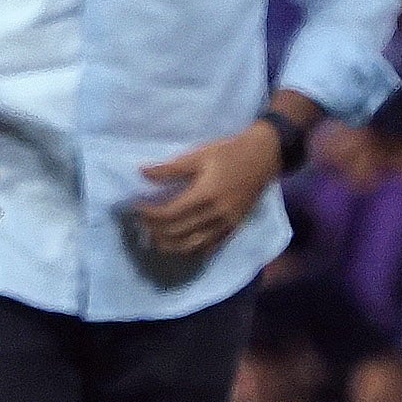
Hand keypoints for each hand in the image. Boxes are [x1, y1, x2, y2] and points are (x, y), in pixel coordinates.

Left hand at [133, 124, 282, 259]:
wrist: (265, 156)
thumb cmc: (230, 152)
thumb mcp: (199, 155)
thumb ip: (170, 169)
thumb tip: (141, 173)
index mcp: (205, 195)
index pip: (170, 214)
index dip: (150, 215)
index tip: (137, 208)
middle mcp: (216, 214)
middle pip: (178, 232)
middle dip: (156, 231)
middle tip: (141, 224)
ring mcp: (227, 224)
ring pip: (193, 245)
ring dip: (170, 246)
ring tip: (155, 239)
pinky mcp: (235, 227)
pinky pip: (211, 246)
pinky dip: (192, 249)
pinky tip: (180, 246)